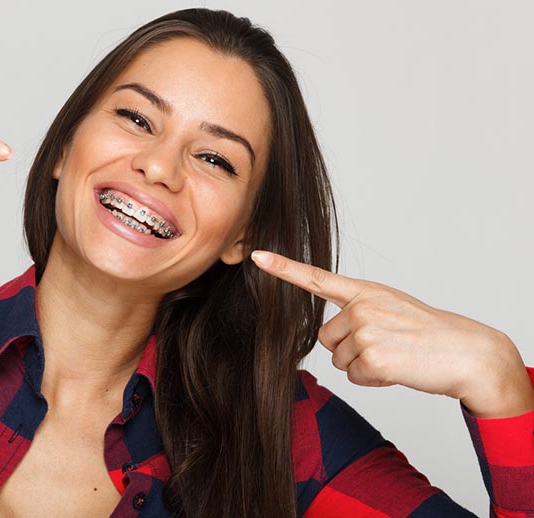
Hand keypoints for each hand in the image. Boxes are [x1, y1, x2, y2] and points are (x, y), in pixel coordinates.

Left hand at [251, 250, 533, 418]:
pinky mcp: (371, 358)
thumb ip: (358, 312)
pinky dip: (373, 380)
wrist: (466, 351)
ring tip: (394, 355)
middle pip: (326, 338)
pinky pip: (354, 377)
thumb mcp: (391, 308)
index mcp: (365, 291)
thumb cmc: (428, 332)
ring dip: (363, 366)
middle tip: (385, 346)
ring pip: (339, 360)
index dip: (283, 268)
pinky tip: (396, 369)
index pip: (317, 278)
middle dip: (349, 349)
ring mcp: (365, 331)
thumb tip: (331, 337)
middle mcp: (361, 307)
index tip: (257, 256)